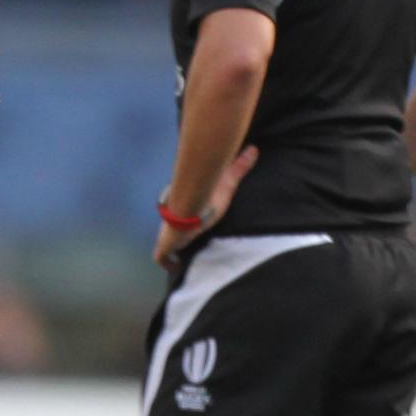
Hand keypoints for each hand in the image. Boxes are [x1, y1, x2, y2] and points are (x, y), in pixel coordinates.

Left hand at [153, 146, 257, 269]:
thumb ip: (239, 167)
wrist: (191, 201)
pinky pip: (161, 258)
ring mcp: (166, 234)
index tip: (192, 232)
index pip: (179, 217)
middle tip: (192, 249)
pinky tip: (179, 268)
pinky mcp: (164, 245)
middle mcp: (172, 220)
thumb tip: (254, 148)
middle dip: (178, 241)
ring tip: (187, 262)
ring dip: (174, 253)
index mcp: (182, 208)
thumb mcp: (227, 181)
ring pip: (165, 247)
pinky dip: (169, 264)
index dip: (183, 225)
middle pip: (171, 232)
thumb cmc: (207, 193)